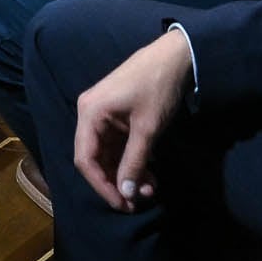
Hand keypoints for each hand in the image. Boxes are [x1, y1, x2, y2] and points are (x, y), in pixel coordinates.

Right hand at [72, 27, 192, 209]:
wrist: (175, 56)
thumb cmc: (158, 88)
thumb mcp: (148, 129)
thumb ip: (135, 162)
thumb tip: (127, 194)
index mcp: (90, 114)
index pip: (86, 159)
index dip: (102, 185)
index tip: (123, 204)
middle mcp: (90, 114)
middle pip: (95, 159)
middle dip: (116, 182)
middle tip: (139, 201)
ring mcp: (103, 114)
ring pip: (108, 154)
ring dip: (126, 173)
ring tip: (151, 189)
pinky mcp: (116, 115)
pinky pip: (118, 145)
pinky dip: (132, 160)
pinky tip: (150, 174)